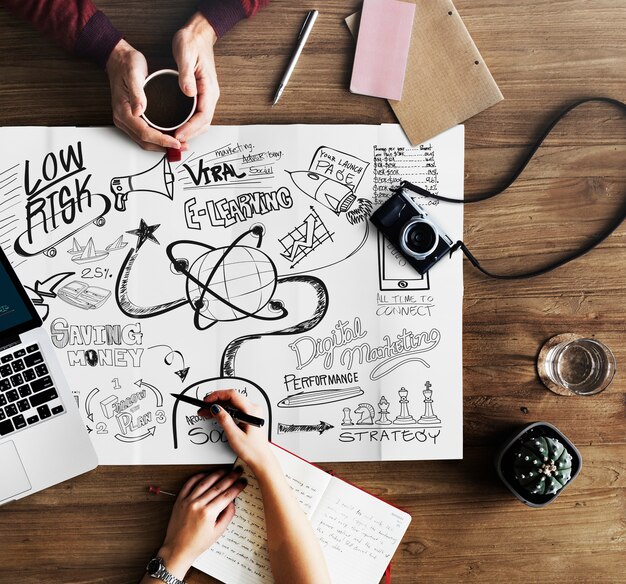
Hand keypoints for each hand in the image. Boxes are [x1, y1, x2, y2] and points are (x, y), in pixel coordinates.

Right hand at [105, 39, 181, 151]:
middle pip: (145, 141)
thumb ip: (137, 93)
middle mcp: (123, 118)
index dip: (161, 140)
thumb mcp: (134, 73)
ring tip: (179, 145)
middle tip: (182, 147)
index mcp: (123, 111)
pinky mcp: (131, 118)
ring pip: (145, 141)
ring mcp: (126, 120)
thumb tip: (139, 110)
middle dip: (164, 147)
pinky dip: (157, 139)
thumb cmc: (126, 64)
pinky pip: (144, 135)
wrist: (118, 58)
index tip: (176, 142)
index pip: (144, 133)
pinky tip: (169, 137)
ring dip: (161, 145)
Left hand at [157, 468, 246, 577]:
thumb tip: (232, 502)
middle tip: (237, 472)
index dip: (237, 487)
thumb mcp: (217, 532)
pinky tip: (206, 474)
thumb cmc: (196, 544)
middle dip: (230, 477)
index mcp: (208, 514)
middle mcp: (197, 505)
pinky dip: (198, 477)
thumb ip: (227, 515)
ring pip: (205, 482)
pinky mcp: (180, 500)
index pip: (227, 495)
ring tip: (225, 470)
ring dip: (216, 474)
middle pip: (218, 486)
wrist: (178, 549)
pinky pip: (189, 484)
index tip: (242, 482)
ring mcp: (188, 501)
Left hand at [172, 12, 219, 143]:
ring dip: (190, 132)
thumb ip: (186, 75)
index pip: (203, 116)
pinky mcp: (201, 95)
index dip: (191, 128)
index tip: (178, 135)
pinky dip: (190, 125)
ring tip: (175, 138)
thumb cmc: (192, 42)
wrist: (198, 34)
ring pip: (201, 122)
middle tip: (174, 141)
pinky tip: (179, 126)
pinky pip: (198, 115)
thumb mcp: (186, 55)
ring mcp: (207, 96)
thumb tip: (189, 93)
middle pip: (204, 124)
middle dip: (190, 135)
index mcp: (209, 88)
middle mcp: (211, 95)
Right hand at [201, 390, 271, 471]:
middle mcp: (253, 409)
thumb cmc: (252, 450)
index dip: (217, 395)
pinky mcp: (249, 416)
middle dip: (216, 401)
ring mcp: (252, 412)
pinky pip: (235, 409)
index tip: (207, 401)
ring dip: (219, 406)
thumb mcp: (234, 435)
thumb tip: (216, 408)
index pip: (232, 395)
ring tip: (207, 412)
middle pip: (231, 398)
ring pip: (232, 403)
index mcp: (252, 411)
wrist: (261, 459)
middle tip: (203, 408)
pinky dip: (225, 411)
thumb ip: (224, 420)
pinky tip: (216, 415)